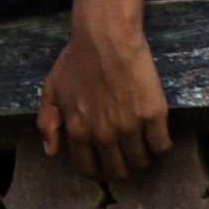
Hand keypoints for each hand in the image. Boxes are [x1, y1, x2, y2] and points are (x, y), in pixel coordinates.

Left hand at [37, 9, 172, 180]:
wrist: (106, 36)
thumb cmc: (78, 58)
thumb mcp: (51, 90)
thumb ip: (47, 122)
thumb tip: (51, 151)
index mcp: (78, 131)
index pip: (88, 168)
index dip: (99, 172)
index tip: (107, 166)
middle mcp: (103, 134)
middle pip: (118, 170)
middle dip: (123, 167)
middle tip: (128, 155)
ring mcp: (129, 126)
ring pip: (141, 162)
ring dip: (144, 159)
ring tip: (145, 147)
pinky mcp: (152, 114)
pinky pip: (161, 146)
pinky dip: (161, 148)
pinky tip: (158, 138)